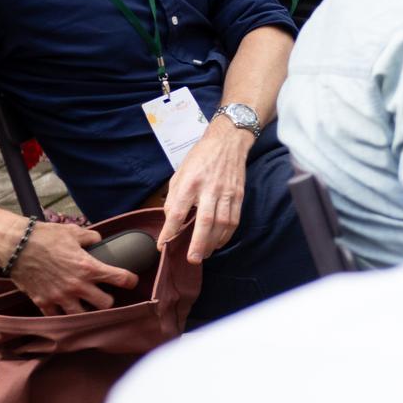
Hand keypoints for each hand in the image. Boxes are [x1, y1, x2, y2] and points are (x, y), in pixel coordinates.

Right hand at [4, 219, 139, 314]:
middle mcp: (77, 285)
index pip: (122, 279)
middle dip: (109, 300)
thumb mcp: (73, 232)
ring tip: (87, 306)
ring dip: (87, 312)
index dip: (131, 281)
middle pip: (106, 304)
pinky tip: (65, 310)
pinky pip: (57, 317)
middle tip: (105, 296)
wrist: (15, 246)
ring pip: (83, 316)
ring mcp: (60, 296)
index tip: (131, 281)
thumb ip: (91, 237)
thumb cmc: (45, 237)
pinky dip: (62, 315)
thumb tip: (99, 240)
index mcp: (89, 267)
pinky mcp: (43, 302)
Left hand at [159, 119, 253, 265]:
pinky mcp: (239, 195)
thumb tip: (172, 219)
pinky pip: (234, 219)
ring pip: (222, 223)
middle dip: (198, 242)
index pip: (178, 211)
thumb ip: (175, 197)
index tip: (163, 245)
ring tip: (204, 254)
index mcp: (190, 182)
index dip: (170, 230)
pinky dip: (227, 234)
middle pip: (205, 221)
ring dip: (213, 241)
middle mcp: (209, 189)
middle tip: (192, 259)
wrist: (227, 142)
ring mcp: (227, 193)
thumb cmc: (200, 158)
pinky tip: (218, 242)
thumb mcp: (180, 173)